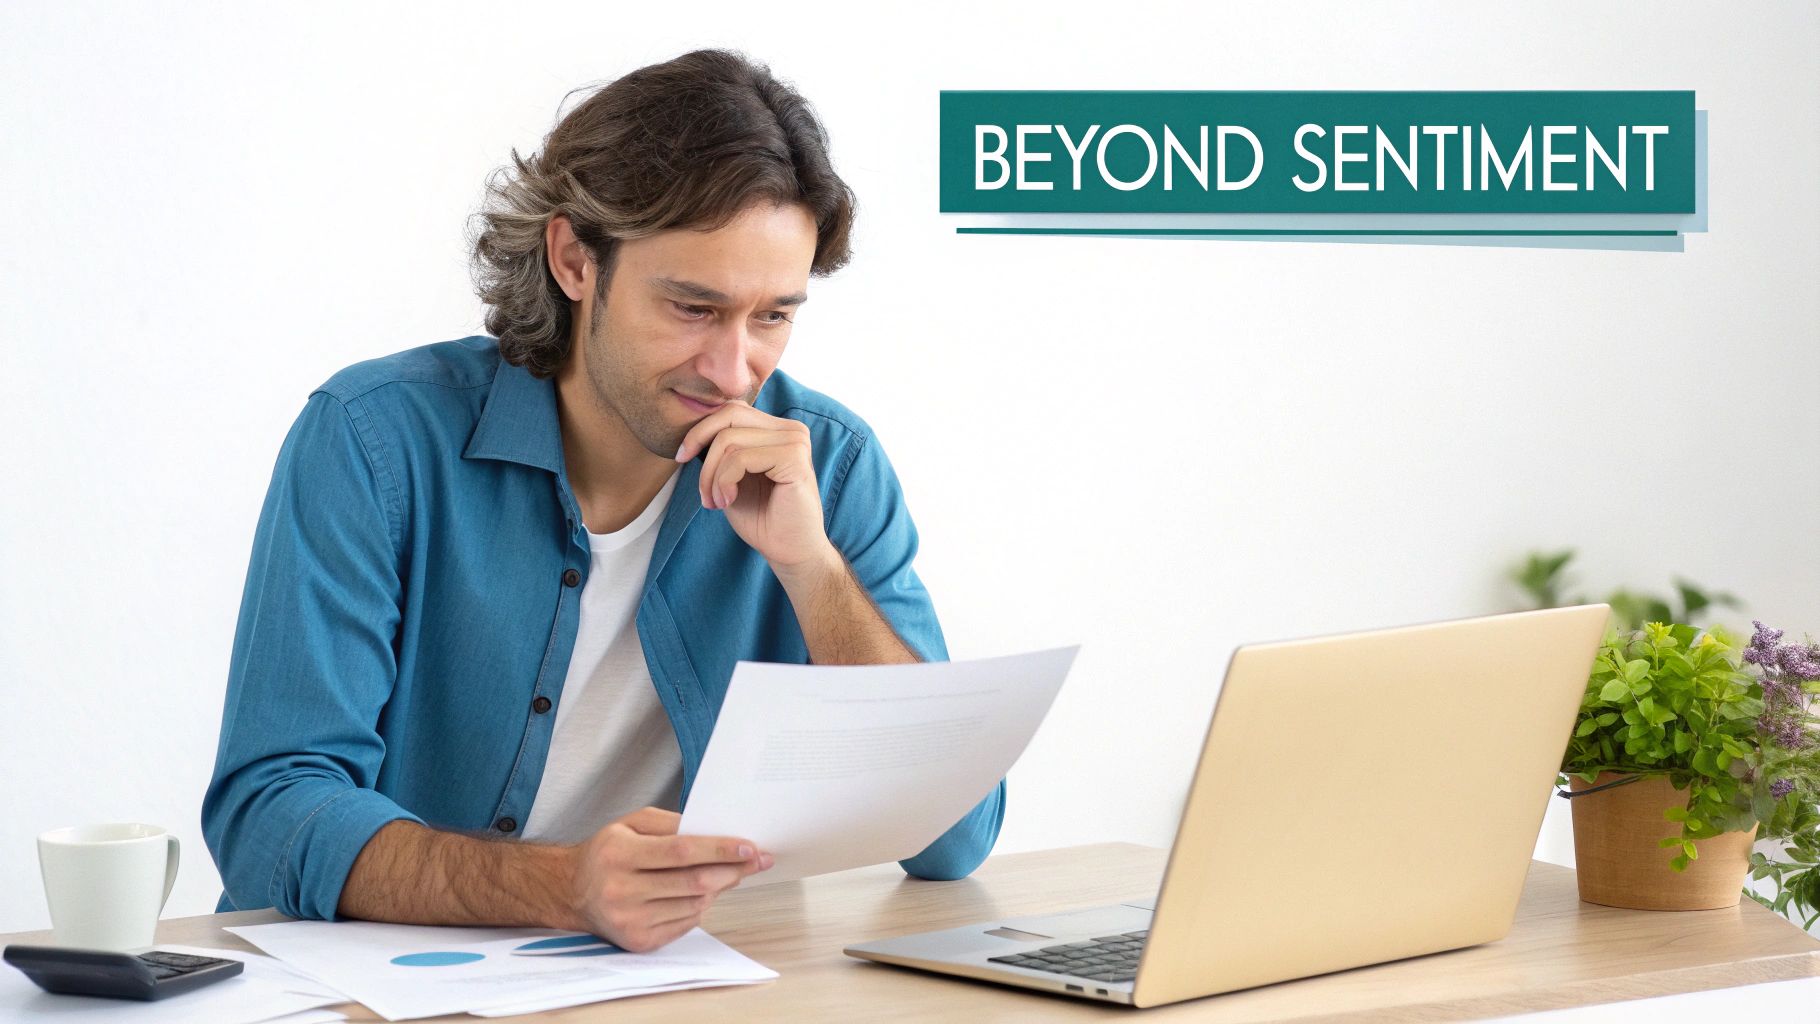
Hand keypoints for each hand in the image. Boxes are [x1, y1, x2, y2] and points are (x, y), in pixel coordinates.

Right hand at [566, 807, 771, 952]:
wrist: (572, 892)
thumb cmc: (608, 852)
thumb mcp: (631, 823)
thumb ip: (671, 823)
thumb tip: (714, 831)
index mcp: (619, 855)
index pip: (680, 852)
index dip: (719, 850)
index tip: (749, 847)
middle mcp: (622, 891)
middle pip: (693, 883)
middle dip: (732, 870)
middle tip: (757, 860)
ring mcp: (630, 921)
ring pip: (694, 905)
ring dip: (719, 888)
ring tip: (728, 873)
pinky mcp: (639, 942)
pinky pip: (686, 923)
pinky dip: (700, 906)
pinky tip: (701, 893)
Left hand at [674, 401, 836, 575]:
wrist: (790, 552)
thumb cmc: (762, 518)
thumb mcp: (732, 477)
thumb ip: (721, 450)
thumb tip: (691, 430)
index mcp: (778, 429)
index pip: (731, 410)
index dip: (700, 430)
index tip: (682, 457)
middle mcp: (791, 430)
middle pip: (728, 416)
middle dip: (702, 448)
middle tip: (702, 488)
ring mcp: (795, 441)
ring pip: (729, 440)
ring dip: (712, 476)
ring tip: (716, 502)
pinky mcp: (794, 458)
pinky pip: (740, 458)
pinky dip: (724, 481)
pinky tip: (728, 501)